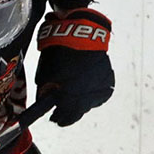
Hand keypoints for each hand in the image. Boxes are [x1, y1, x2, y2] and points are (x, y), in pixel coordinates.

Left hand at [35, 8, 114, 126]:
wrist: (82, 34)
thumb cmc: (59, 53)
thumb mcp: (45, 74)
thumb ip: (44, 92)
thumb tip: (45, 102)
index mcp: (71, 94)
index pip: (64, 116)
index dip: (58, 118)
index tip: (53, 119)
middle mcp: (88, 94)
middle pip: (78, 113)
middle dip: (68, 114)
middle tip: (60, 114)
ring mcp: (101, 89)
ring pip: (89, 104)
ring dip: (79, 103)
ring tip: (71, 96)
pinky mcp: (109, 82)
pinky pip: (98, 94)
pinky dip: (89, 94)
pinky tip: (83, 87)